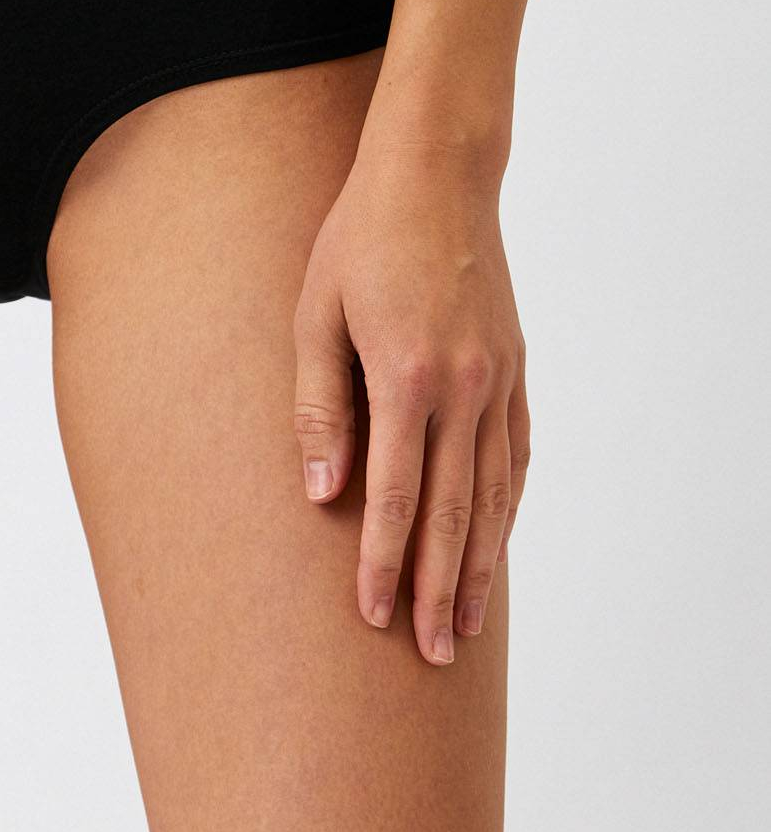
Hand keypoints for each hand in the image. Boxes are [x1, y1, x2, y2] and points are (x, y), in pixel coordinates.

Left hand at [292, 143, 529, 665]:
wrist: (436, 175)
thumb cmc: (359, 239)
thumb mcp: (315, 315)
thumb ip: (319, 409)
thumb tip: (321, 496)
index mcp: (406, 376)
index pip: (396, 497)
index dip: (385, 564)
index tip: (375, 617)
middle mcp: (463, 387)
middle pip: (452, 513)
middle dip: (440, 591)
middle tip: (430, 656)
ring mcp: (499, 379)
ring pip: (493, 495)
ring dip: (480, 565)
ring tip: (466, 626)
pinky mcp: (516, 367)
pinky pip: (516, 455)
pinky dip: (506, 506)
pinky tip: (496, 541)